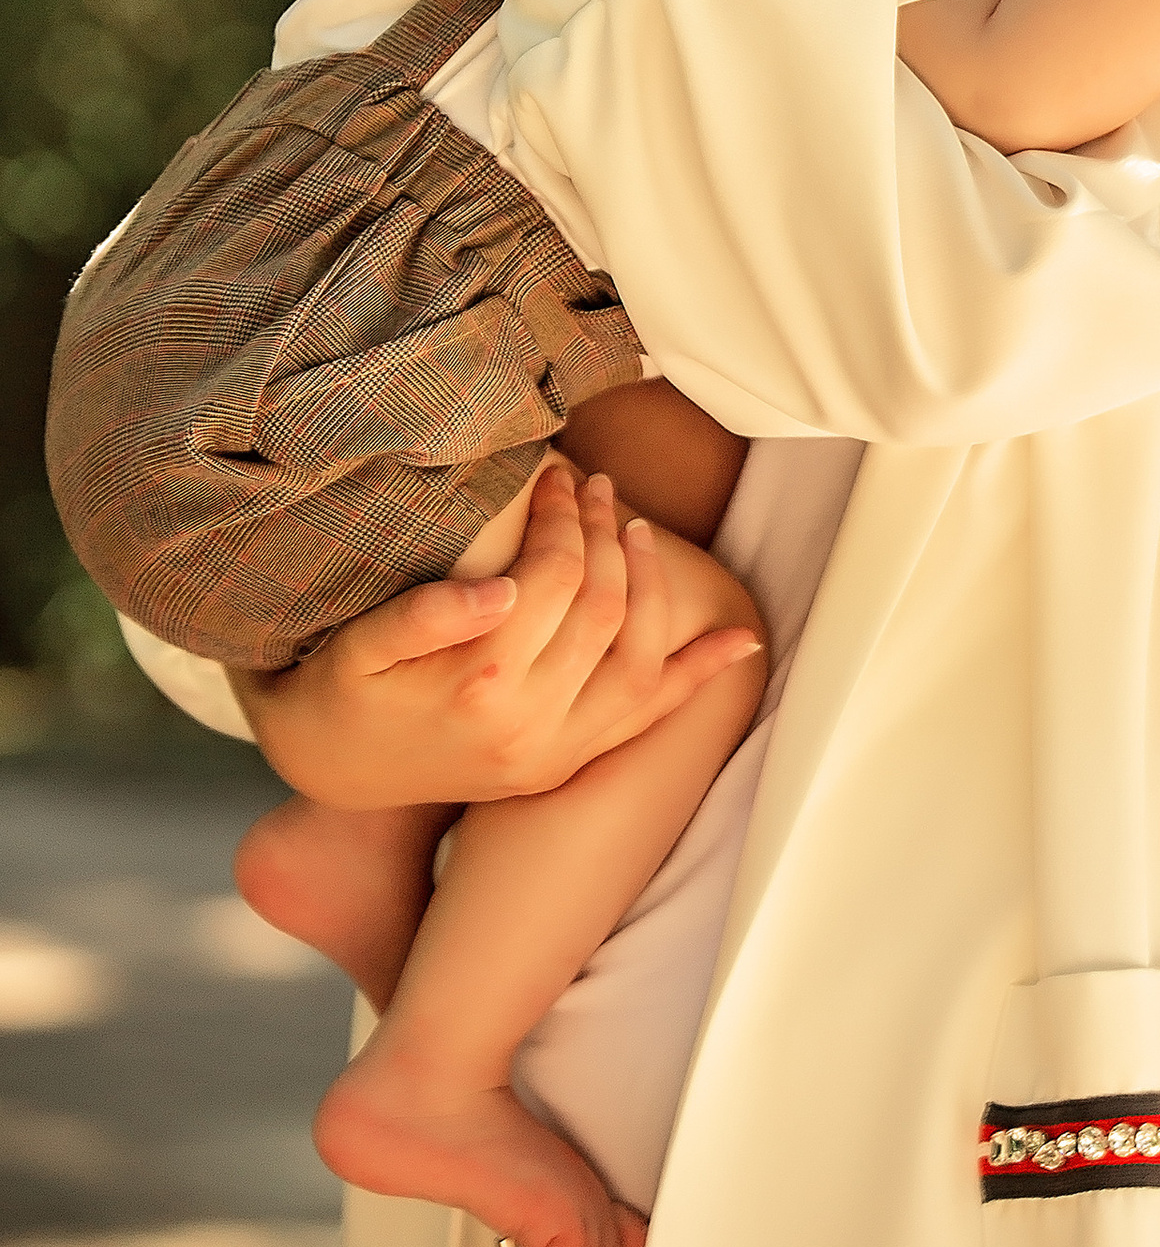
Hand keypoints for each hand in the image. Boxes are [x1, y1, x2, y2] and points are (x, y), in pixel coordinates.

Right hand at [238, 461, 762, 809]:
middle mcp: (530, 730)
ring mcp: (554, 755)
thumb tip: (504, 588)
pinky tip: (741, 643)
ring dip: (652, 588)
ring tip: (638, 529)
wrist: (331, 769)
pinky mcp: (565, 767)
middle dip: (605, 535)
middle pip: (602, 610)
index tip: (557, 477)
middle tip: (595, 485)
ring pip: (638, 661)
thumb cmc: (340, 691)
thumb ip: (423, 616)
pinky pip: (646, 718)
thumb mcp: (355, 648)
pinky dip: (697, 677)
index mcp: (479, 687)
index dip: (563, 518)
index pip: (555, 579)